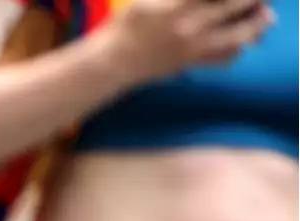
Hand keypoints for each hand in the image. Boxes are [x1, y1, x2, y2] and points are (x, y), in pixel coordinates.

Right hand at [103, 0, 273, 83]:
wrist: (113, 61)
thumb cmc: (127, 25)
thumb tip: (204, 0)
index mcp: (178, 5)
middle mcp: (190, 25)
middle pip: (237, 4)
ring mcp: (194, 46)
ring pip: (240, 34)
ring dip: (255, 23)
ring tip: (260, 16)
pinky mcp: (193, 62)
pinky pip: (226, 57)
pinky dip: (237, 47)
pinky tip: (236, 40)